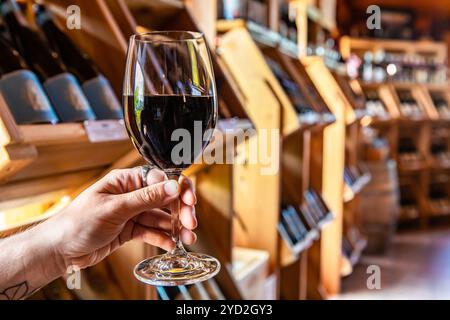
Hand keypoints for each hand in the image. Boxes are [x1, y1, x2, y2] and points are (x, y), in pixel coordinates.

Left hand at [48, 167, 196, 270]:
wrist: (60, 250)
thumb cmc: (78, 222)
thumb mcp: (115, 208)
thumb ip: (146, 198)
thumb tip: (173, 186)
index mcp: (126, 181)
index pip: (160, 179)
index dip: (178, 188)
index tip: (189, 201)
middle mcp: (132, 194)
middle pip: (165, 199)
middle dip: (180, 210)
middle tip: (191, 223)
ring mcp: (132, 213)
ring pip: (161, 217)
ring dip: (176, 227)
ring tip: (188, 239)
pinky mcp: (131, 230)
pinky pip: (153, 231)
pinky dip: (163, 238)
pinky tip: (172, 244)